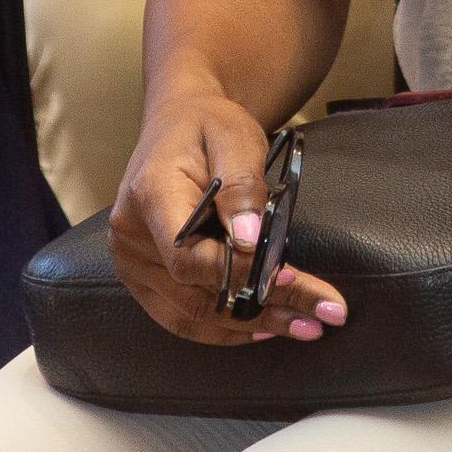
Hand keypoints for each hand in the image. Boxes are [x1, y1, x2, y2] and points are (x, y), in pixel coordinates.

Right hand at [111, 88, 349, 344]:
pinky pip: (182, 317)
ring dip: (250, 326)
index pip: (190, 258)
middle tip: (320, 316)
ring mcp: (132, 264)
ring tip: (305, 327)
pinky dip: (225, 328)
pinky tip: (264, 328)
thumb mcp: (234, 138)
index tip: (291, 276)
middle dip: (263, 310)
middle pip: (196, 295)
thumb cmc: (208, 126)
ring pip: (192, 316)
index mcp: (149, 197)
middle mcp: (131, 239)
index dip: (239, 274)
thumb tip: (251, 241)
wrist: (178, 122)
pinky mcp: (142, 279)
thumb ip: (242, 187)